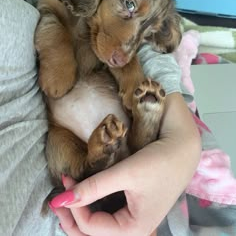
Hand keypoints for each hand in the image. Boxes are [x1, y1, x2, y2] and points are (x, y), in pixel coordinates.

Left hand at [52, 93, 200, 235]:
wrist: (182, 148)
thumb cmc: (159, 161)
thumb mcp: (125, 173)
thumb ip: (94, 187)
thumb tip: (61, 199)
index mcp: (134, 229)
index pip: (91, 227)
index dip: (73, 206)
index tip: (66, 179)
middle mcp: (134, 230)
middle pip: (94, 234)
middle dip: (72, 218)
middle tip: (60, 197)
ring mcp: (134, 220)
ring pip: (99, 227)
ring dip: (81, 214)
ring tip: (69, 197)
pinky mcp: (134, 208)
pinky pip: (108, 216)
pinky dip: (93, 207)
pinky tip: (86, 196)